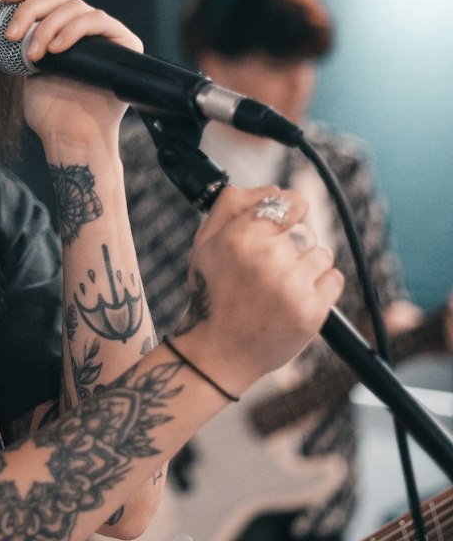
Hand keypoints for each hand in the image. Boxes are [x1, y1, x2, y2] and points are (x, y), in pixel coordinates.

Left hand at [0, 0, 141, 151]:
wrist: (69, 136)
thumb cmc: (49, 108)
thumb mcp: (25, 65)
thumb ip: (21, 37)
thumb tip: (1, 10)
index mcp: (64, 27)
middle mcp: (87, 26)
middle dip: (31, 10)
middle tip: (12, 35)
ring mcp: (106, 34)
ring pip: (76, 6)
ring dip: (49, 26)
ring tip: (35, 54)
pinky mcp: (125, 43)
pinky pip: (98, 21)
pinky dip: (73, 30)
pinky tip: (56, 49)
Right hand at [176, 185, 343, 397]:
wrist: (217, 352)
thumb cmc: (211, 293)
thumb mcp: (205, 241)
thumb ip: (234, 203)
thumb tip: (275, 187)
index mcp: (242, 236)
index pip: (289, 201)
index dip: (288, 212)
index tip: (282, 226)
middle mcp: (268, 257)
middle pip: (305, 230)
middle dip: (292, 245)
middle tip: (270, 268)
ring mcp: (292, 285)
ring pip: (321, 253)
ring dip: (307, 266)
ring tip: (282, 286)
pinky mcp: (312, 311)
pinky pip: (334, 279)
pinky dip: (321, 287)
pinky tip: (296, 298)